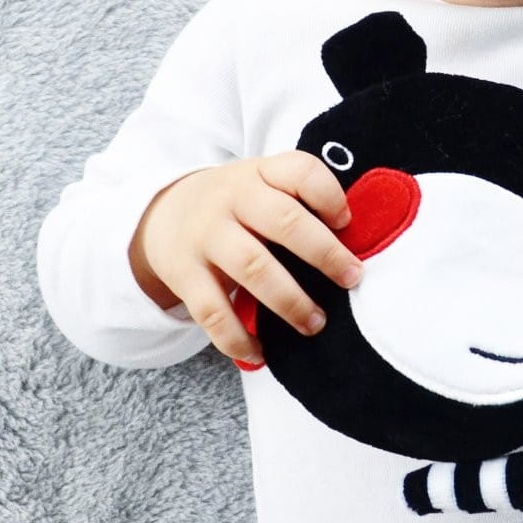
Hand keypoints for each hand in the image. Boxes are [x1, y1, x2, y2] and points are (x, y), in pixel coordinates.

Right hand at [129, 152, 366, 363]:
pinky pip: (212, 311)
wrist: (162, 213)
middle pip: (284, 221)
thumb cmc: (235, 205)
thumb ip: (300, 201)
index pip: (300, 171)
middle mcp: (231, 199)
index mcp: (259, 173)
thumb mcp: (262, 184)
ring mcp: (205, 236)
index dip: (330, 196)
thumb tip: (359, 242)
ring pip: (253, 268)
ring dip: (291, 301)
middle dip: (325, 254)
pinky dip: (238, 337)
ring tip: (315, 323)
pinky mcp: (183, 274)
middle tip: (352, 279)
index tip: (348, 223)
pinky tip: (260, 351)